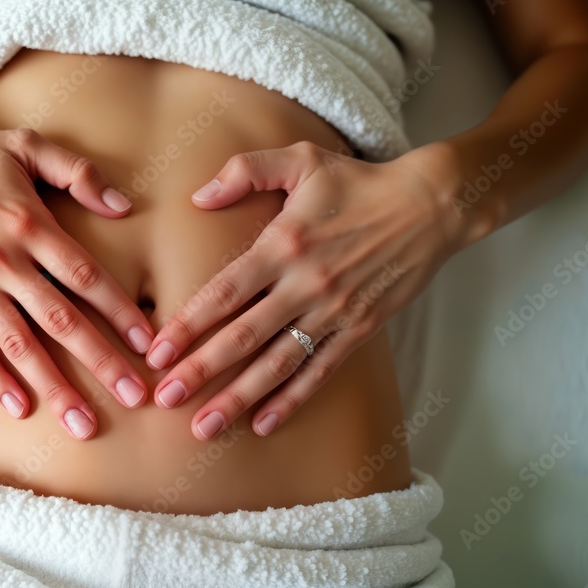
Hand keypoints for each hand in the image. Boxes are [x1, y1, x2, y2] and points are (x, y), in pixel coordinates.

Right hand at [0, 99, 153, 439]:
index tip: (148, 343)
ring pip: (19, 345)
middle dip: (102, 362)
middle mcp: (3, 260)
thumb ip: (78, 172)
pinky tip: (19, 408)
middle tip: (136, 397)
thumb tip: (124, 205)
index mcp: (31, 224)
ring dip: (54, 386)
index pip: (86, 276)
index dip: (120, 312)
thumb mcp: (27, 145)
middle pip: (61, 321)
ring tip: (83, 424)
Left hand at [144, 141, 461, 439]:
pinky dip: (292, 400)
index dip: (188, 324)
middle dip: (202, 371)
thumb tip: (197, 198)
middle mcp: (305, 284)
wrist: (431, 205)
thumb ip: (244, 171)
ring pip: (278, 363)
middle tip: (166, 398)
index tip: (157, 352)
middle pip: (244, 336)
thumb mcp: (300, 159)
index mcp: (283, 245)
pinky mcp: (360, 330)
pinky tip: (263, 424)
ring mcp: (334, 312)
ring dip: (239, 398)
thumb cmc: (358, 182)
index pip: (225, 292)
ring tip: (205, 428)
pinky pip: (320, 371)